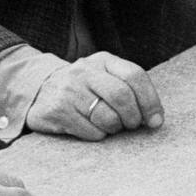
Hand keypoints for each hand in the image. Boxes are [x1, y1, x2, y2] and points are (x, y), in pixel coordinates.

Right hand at [26, 52, 162, 139]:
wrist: (39, 90)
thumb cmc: (85, 87)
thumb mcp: (105, 77)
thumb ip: (130, 89)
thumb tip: (156, 118)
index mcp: (103, 60)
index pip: (135, 75)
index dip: (150, 101)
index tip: (156, 120)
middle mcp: (85, 72)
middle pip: (122, 96)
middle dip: (133, 117)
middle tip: (132, 125)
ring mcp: (69, 90)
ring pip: (107, 117)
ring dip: (115, 128)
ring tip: (110, 125)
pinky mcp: (57, 110)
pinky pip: (90, 131)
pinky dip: (97, 135)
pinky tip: (90, 127)